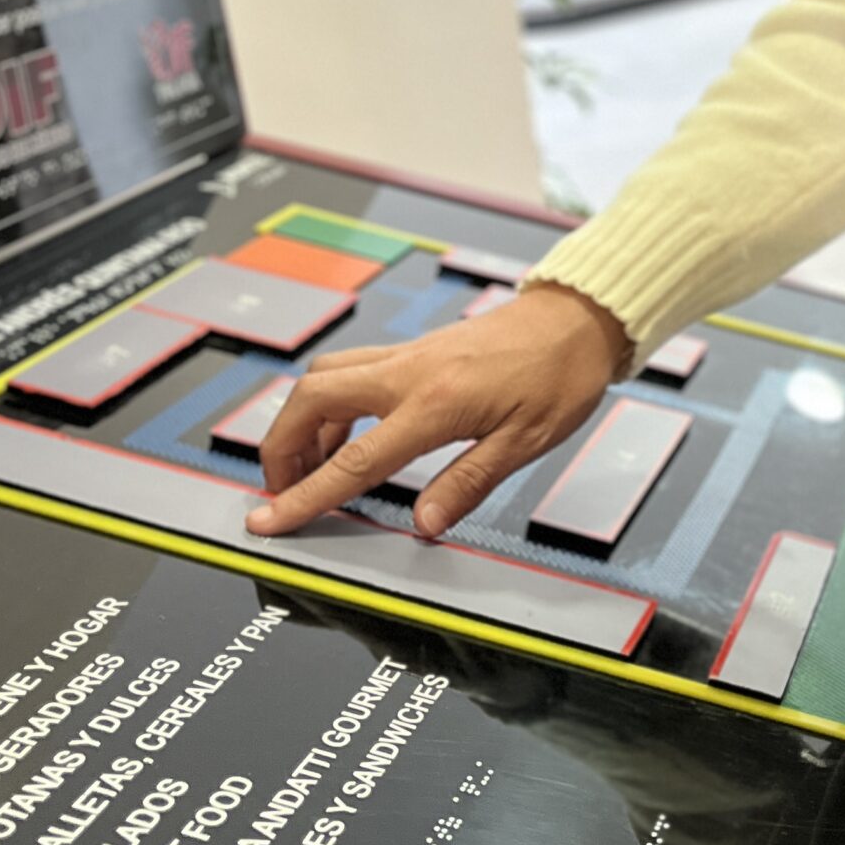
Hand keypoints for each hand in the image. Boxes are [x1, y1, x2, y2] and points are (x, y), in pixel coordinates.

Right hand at [246, 282, 629, 540]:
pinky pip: (350, 371)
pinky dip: (331, 404)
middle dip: (280, 449)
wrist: (577, 319)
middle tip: (283, 491)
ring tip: (313, 469)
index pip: (353, 462)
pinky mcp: (412, 350)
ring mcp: (406, 356)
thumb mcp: (525, 442)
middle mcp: (407, 372)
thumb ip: (468, 482)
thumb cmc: (559, 376)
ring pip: (323, 380)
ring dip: (302, 424)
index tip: (267, 521)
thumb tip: (425, 525)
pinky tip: (349, 435)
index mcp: (434, 404)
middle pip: (310, 401)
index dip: (304, 497)